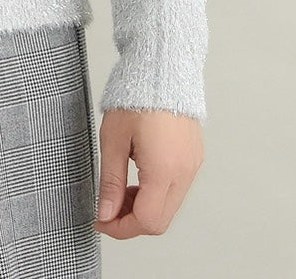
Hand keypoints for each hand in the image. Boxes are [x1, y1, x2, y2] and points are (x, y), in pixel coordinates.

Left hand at [94, 108, 204, 238]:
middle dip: (131, 221)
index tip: (101, 220)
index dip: (120, 228)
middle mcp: (184, 172)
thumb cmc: (136, 96)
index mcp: (164, 170)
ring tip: (121, 187)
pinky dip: (157, 193)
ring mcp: (192, 166)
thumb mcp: (113, 140)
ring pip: (169, 208)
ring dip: (144, 207)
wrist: (162, 68)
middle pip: (160, 221)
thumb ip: (110, 181)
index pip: (146, 221)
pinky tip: (139, 176)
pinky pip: (177, 190)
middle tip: (108, 207)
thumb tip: (105, 213)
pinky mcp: (194, 158)